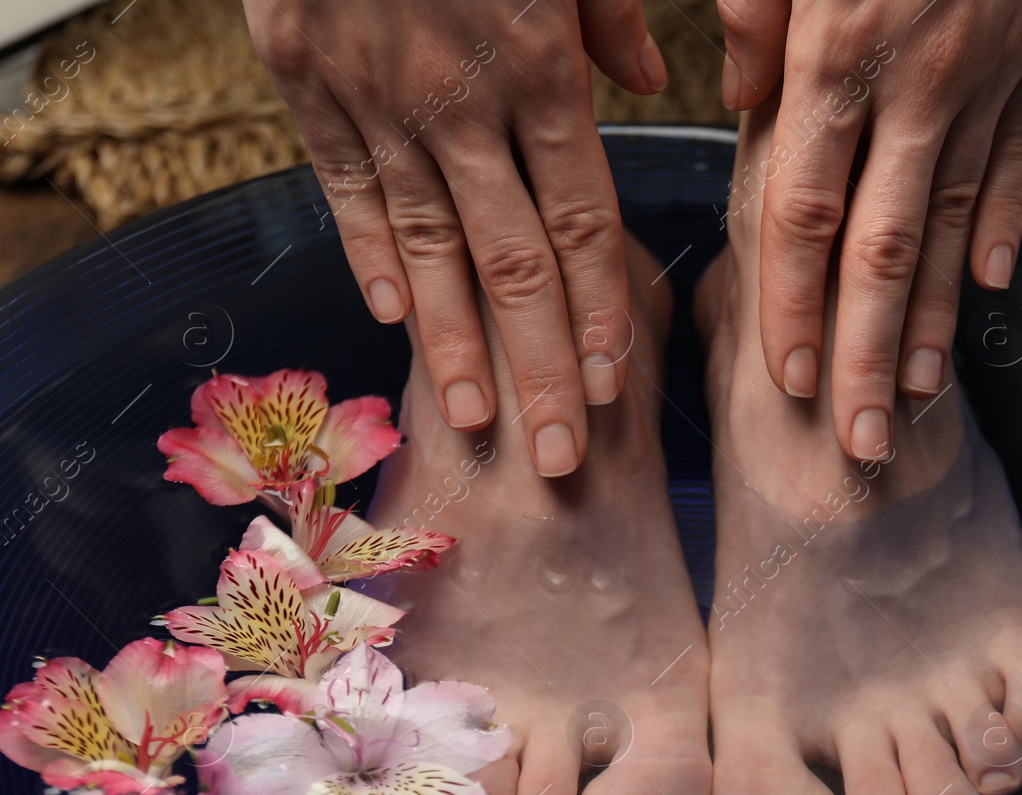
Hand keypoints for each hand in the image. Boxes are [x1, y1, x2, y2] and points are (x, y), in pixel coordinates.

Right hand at [244, 0, 669, 475]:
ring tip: (479, 423)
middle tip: (561, 458)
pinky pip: (345, 189)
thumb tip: (649, 81)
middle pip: (513, 264)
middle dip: (541, 369)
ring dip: (455, 344)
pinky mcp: (307, 84)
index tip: (613, 389)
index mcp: (539, 71)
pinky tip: (394, 320)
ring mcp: (378, 102)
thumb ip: (612, 13)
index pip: (580, 223)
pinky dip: (369, 256)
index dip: (598, 314)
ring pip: (428, 248)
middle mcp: (464, 106)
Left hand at [718, 0, 1021, 460]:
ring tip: (919, 390)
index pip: (805, 213)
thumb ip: (756, 13)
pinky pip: (1019, 156)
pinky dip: (1005, 225)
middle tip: (861, 439)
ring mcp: (985, 77)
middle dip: (868, 355)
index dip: (795, 304)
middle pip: (883, 249)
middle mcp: (914, 87)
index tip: (790, 379)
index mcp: (835, 58)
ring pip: (955, 219)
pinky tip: (990, 287)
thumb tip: (739, 95)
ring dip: (937, 313)